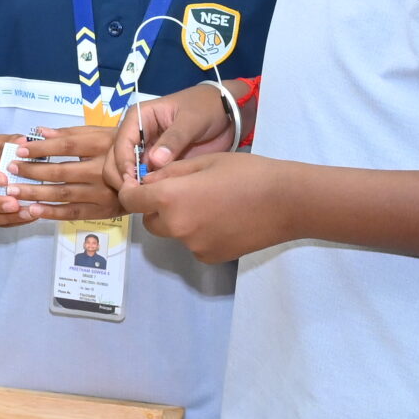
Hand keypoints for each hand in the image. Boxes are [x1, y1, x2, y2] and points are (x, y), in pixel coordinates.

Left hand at [0, 125, 122, 221]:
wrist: (150, 174)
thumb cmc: (118, 148)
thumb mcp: (99, 133)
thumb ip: (70, 133)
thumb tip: (39, 131)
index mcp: (102, 145)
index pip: (67, 145)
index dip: (42, 148)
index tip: (19, 149)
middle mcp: (103, 170)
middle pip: (62, 172)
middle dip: (32, 171)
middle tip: (9, 170)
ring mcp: (103, 193)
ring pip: (64, 194)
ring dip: (36, 193)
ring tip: (13, 191)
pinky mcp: (103, 211)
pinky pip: (74, 213)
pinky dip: (52, 212)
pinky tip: (33, 210)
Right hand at [103, 82, 236, 192]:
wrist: (228, 115)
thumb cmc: (206, 109)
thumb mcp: (191, 120)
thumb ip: (174, 139)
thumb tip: (154, 162)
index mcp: (139, 118)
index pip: (121, 142)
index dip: (123, 162)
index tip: (133, 180)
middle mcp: (137, 135)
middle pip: (116, 158)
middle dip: (121, 176)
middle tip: (136, 192)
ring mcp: (146, 151)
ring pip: (126, 171)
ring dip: (130, 185)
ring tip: (145, 197)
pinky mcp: (157, 165)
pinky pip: (144, 179)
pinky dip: (144, 189)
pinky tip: (151, 198)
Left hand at [120, 151, 295, 263]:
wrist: (288, 202)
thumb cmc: (246, 173)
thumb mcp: (202, 162)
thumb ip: (168, 173)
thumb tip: (146, 181)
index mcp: (169, 199)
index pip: (131, 200)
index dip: (131, 191)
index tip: (139, 185)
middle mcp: (176, 227)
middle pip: (150, 220)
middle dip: (157, 206)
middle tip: (182, 191)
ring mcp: (193, 246)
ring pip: (173, 232)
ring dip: (179, 219)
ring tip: (209, 203)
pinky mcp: (210, 257)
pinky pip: (192, 244)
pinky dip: (198, 233)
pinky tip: (222, 219)